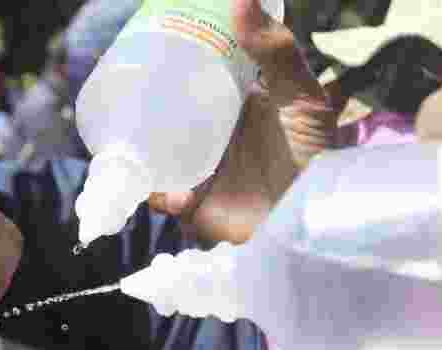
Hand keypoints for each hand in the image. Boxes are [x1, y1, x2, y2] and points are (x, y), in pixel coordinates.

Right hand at [149, 0, 333, 244]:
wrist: (312, 216)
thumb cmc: (313, 154)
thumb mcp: (301, 95)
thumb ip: (276, 50)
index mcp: (227, 102)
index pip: (187, 76)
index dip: (165, 62)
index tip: (146, 42)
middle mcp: (206, 133)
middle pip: (160, 114)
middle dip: (139, 106)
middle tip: (128, 92)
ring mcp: (195, 168)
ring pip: (151, 153)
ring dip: (139, 150)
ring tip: (138, 145)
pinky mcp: (192, 204)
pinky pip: (162, 196)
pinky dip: (163, 193)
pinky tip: (179, 193)